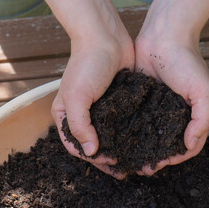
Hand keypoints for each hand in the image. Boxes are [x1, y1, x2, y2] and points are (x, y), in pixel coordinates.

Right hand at [52, 28, 134, 175]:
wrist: (105, 37)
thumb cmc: (86, 65)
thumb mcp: (76, 97)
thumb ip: (80, 126)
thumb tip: (91, 152)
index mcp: (65, 115)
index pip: (76, 146)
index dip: (92, 159)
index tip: (111, 163)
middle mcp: (82, 115)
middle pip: (93, 146)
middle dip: (108, 160)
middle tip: (126, 170)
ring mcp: (101, 109)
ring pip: (110, 137)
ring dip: (121, 150)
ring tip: (136, 160)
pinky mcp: (118, 102)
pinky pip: (123, 123)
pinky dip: (131, 134)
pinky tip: (143, 142)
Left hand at [134, 30, 208, 174]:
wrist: (165, 34)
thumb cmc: (188, 61)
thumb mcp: (203, 91)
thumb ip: (202, 119)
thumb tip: (190, 144)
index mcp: (192, 114)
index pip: (188, 146)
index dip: (176, 158)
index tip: (159, 164)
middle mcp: (175, 113)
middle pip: (166, 143)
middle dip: (155, 157)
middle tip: (140, 167)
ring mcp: (157, 105)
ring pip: (150, 133)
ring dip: (141, 147)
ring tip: (127, 158)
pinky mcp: (140, 97)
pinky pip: (136, 118)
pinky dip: (129, 129)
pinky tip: (118, 138)